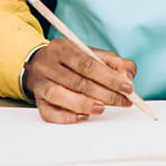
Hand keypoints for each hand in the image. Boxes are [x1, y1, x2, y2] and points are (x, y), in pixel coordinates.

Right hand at [22, 40, 137, 123]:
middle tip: (122, 101)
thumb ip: (113, 62)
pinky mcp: (38, 100)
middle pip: (77, 81)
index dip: (109, 77)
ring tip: (102, 109)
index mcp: (63, 48)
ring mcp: (41, 83)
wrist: (38, 64)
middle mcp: (49, 64)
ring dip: (84, 104)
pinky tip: (83, 116)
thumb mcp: (91, 53)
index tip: (127, 87)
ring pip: (59, 95)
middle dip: (104, 94)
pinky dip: (66, 117)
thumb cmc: (69, 60)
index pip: (88, 64)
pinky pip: (48, 112)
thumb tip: (127, 76)